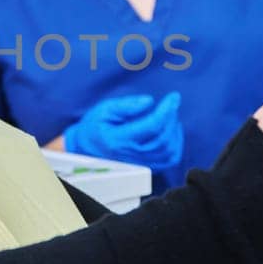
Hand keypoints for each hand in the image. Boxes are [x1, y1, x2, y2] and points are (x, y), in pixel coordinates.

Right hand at [63, 91, 183, 169]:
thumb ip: (127, 105)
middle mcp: (131, 155)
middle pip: (163, 139)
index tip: (173, 97)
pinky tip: (172, 131)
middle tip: (171, 103)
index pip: (152, 126)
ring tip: (170, 116)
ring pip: (169, 151)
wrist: (86, 149)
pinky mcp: (146, 167)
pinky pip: (169, 160)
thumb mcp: (105, 109)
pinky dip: (176, 145)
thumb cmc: (95, 126)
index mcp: (119, 139)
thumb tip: (149, 101)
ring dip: (175, 131)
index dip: (167, 110)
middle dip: (172, 118)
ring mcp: (140, 163)